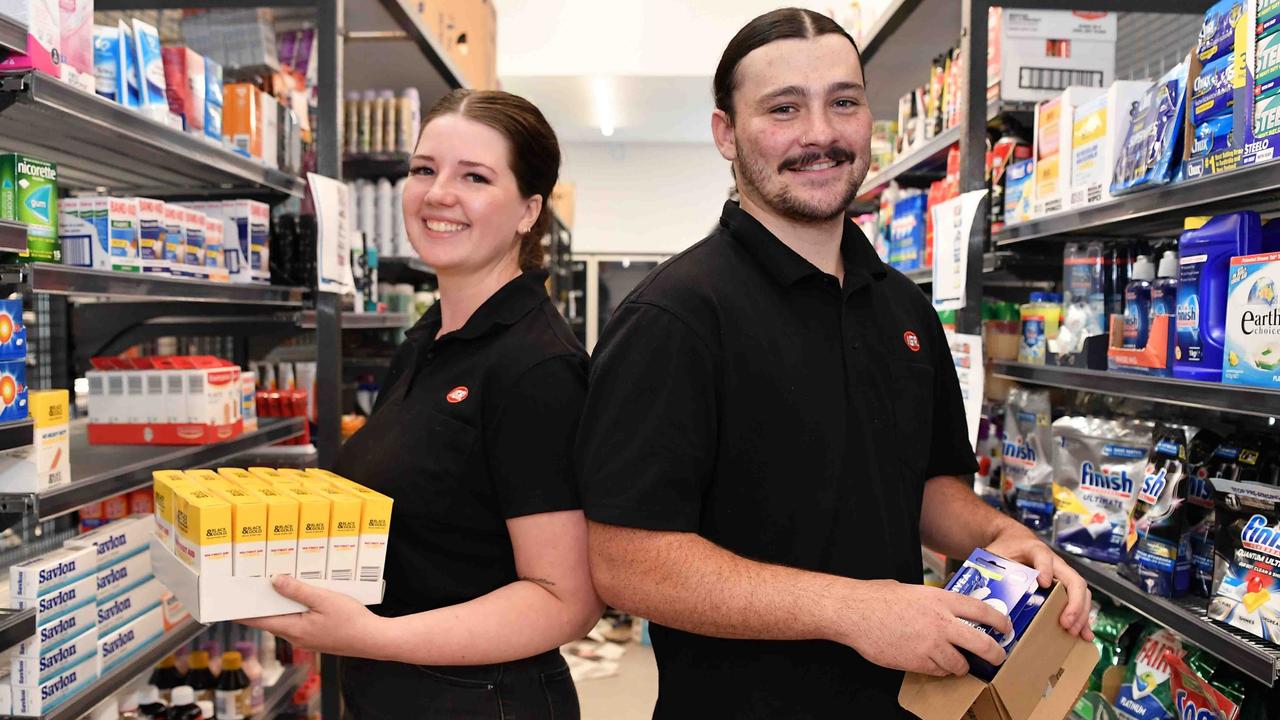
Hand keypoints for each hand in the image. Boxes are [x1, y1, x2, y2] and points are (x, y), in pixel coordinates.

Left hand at [240, 576, 385, 656]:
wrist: (373, 639)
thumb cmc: (352, 621)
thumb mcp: (324, 600)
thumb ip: (298, 591)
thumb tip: (275, 581)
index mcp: (294, 629)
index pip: (259, 620)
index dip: (242, 612)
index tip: (227, 603)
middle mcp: (296, 637)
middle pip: (271, 618)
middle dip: (263, 602)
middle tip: (254, 583)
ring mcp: (306, 639)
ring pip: (286, 619)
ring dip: (281, 604)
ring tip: (278, 584)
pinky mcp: (316, 637)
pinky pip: (299, 620)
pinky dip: (295, 608)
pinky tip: (303, 596)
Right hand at [834, 579, 1013, 676]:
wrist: (855, 613)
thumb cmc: (879, 598)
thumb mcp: (913, 591)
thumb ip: (934, 602)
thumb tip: (947, 612)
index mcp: (941, 599)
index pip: (983, 611)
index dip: (1000, 622)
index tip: (1006, 629)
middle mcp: (941, 622)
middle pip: (982, 643)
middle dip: (995, 654)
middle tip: (998, 657)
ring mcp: (931, 644)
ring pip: (960, 664)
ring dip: (961, 666)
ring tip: (957, 663)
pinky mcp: (918, 661)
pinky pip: (939, 671)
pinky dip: (939, 670)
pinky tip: (931, 662)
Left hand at [986, 527, 1093, 641]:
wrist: (1014, 541)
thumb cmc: (1006, 549)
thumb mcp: (995, 554)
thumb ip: (990, 570)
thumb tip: (979, 597)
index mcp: (1035, 550)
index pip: (1043, 556)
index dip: (1045, 569)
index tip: (1044, 582)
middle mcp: (1055, 562)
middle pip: (1073, 579)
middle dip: (1073, 603)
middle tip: (1065, 623)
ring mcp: (1062, 575)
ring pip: (1081, 593)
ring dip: (1081, 614)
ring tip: (1074, 633)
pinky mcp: (1064, 587)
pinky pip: (1079, 602)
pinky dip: (1083, 619)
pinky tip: (1085, 636)